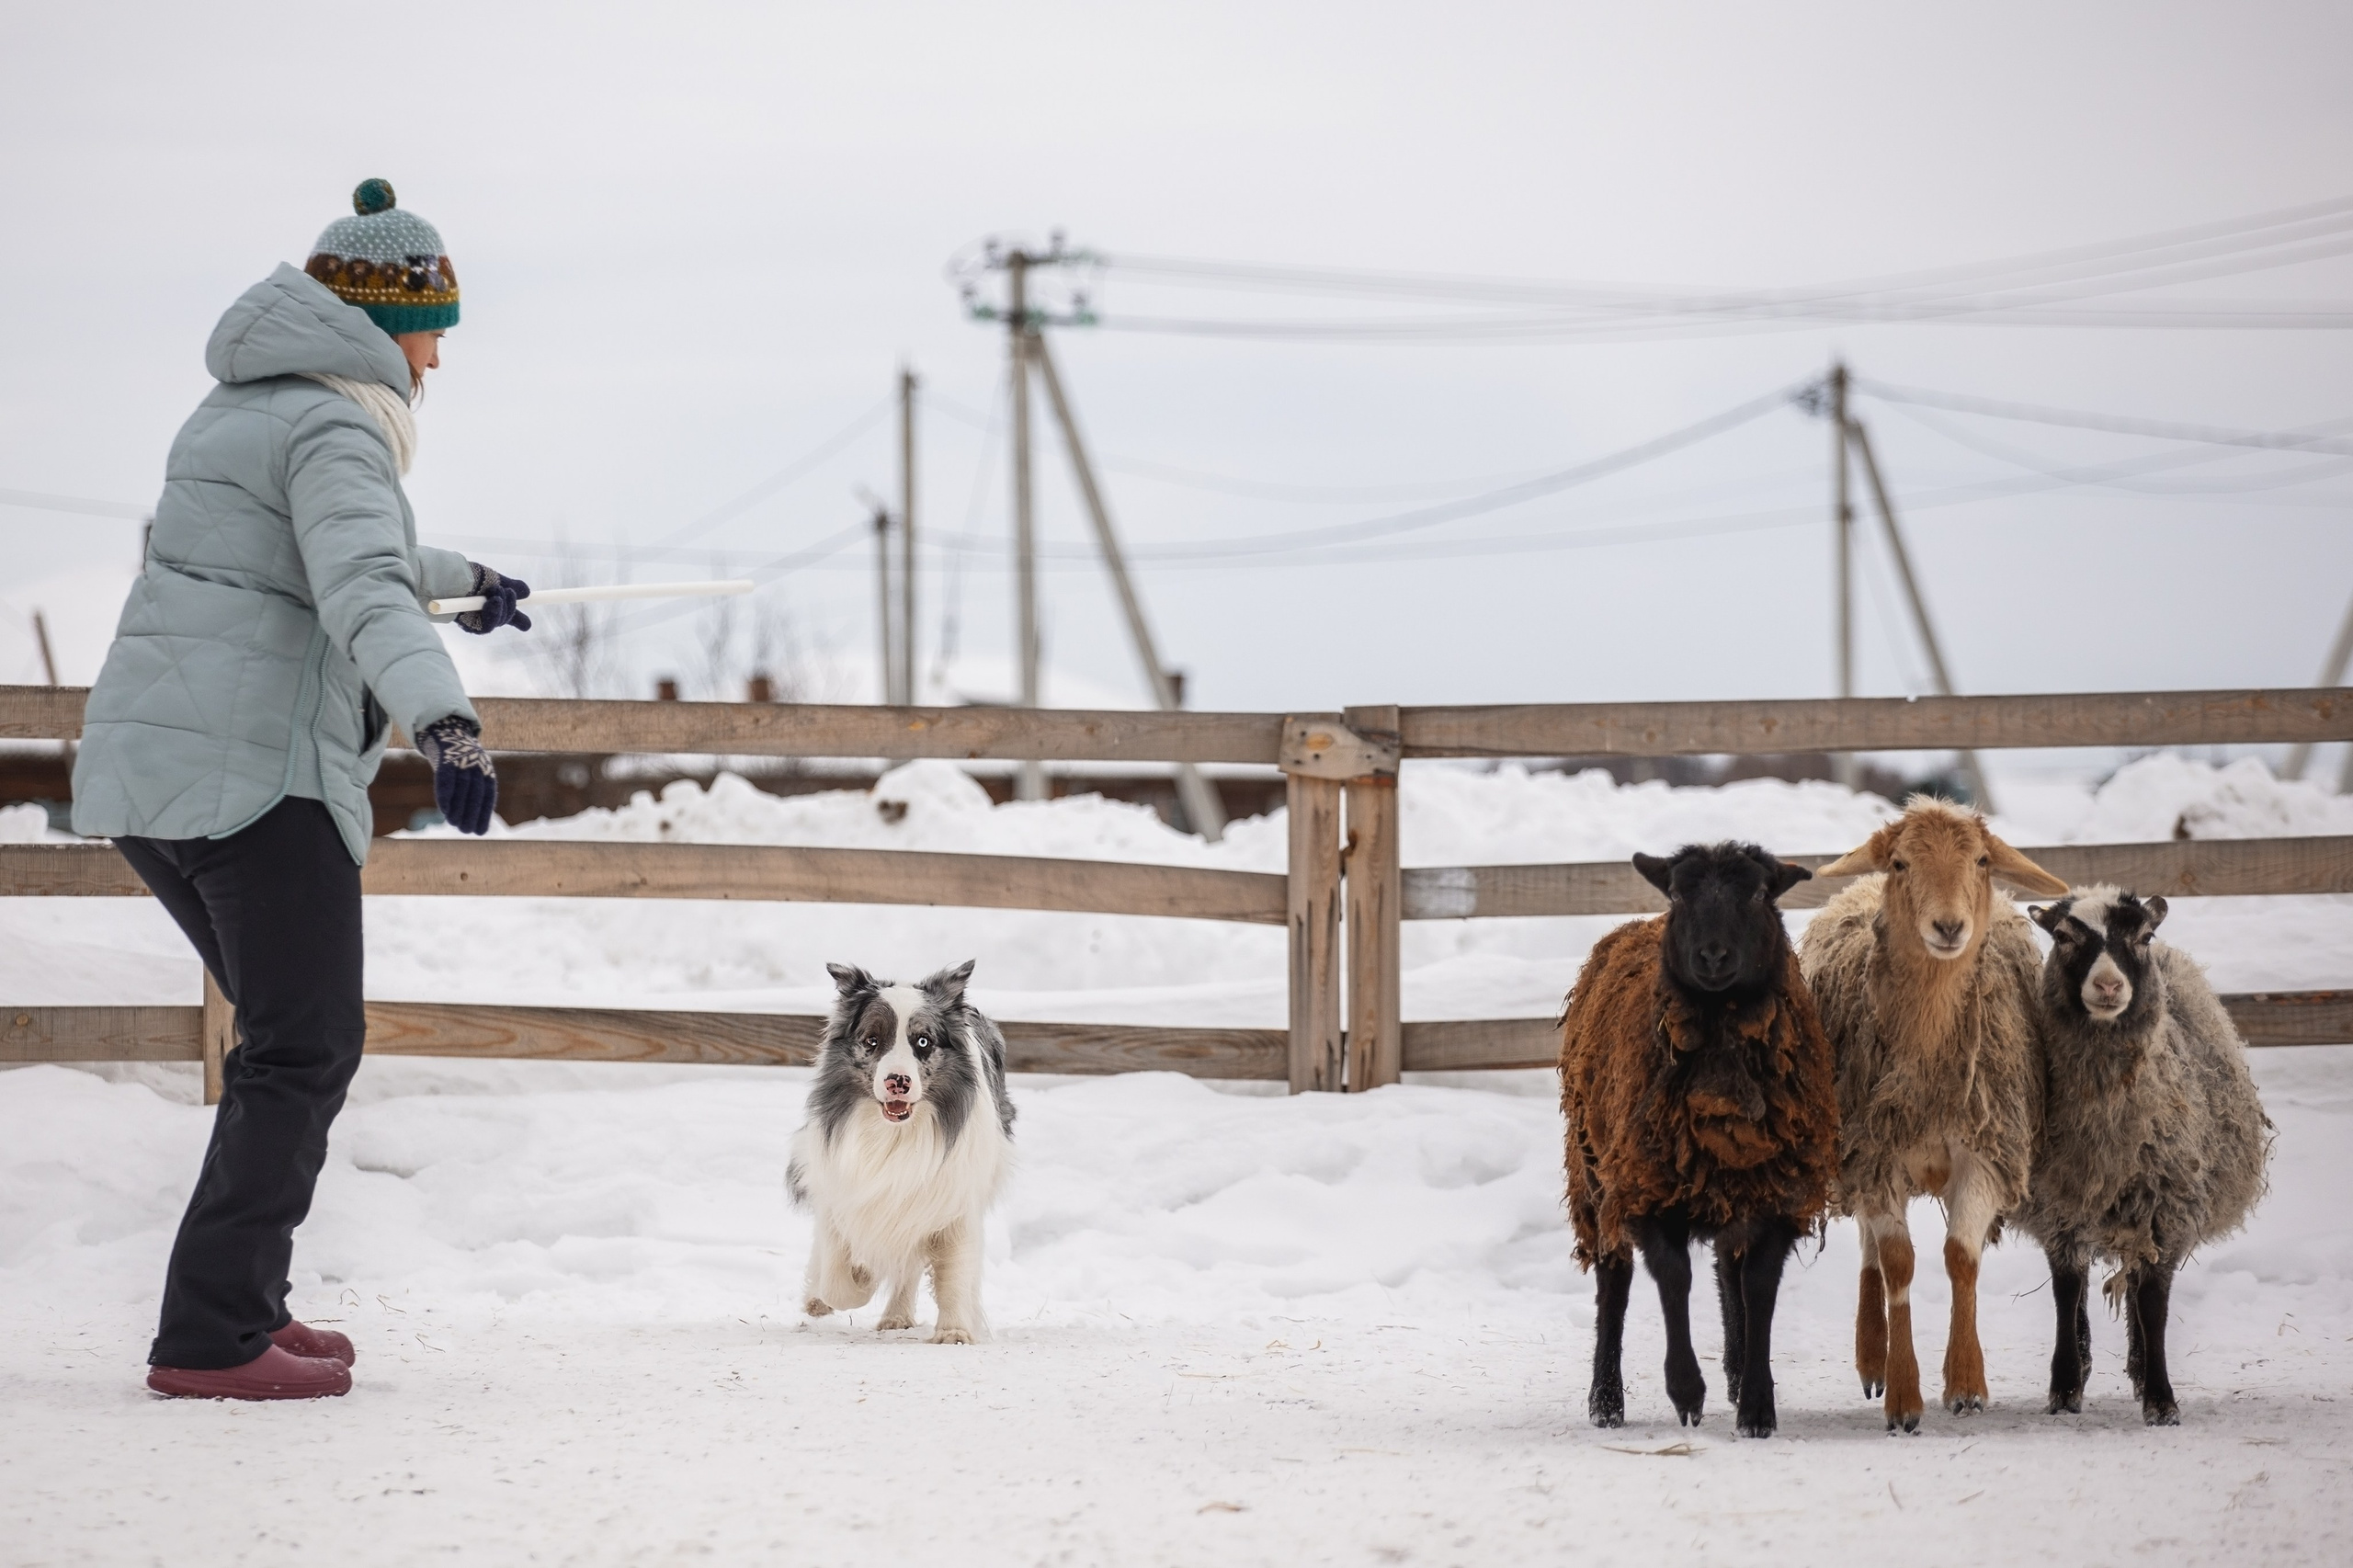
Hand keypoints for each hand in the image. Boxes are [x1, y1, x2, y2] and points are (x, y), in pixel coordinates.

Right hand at [416, 715, 497, 833]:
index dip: (484, 814)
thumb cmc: (461, 763)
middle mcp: (477, 765)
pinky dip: (445, 796)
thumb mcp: (472, 775)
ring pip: (461, 787)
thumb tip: (475, 823)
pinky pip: (446, 779)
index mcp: (486, 771)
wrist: (447, 734)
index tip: (480, 832)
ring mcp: (462, 761)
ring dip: (458, 808)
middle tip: (466, 830)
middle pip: (476, 793)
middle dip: (471, 813)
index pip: (488, 795)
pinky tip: (444, 810)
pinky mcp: (446, 759)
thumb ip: (474, 795)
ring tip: (454, 823)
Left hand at [457, 563, 531, 634]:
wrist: (448, 579)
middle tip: (509, 592)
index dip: (520, 617)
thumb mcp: (492, 578)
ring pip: (500, 621)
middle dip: (513, 607)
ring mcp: (478, 619)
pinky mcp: (470, 625)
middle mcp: (485, 611)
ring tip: (496, 592)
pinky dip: (494, 614)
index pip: (509, 612)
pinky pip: (488, 626)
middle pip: (507, 618)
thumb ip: (510, 585)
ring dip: (503, 607)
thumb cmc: (467, 575)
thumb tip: (527, 592)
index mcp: (492, 600)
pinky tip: (492, 602)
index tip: (529, 620)